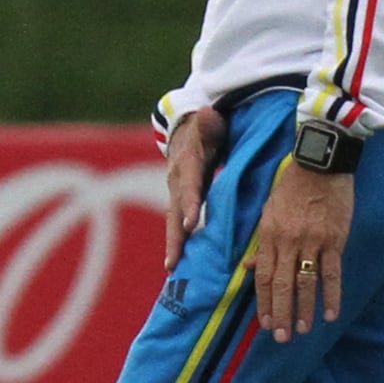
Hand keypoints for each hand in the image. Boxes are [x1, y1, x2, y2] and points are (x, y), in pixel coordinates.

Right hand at [163, 108, 228, 268]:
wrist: (187, 129)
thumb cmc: (207, 127)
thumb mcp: (210, 122)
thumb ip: (210, 121)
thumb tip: (207, 114)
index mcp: (188, 163)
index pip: (190, 185)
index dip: (189, 203)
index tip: (190, 223)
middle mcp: (177, 180)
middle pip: (175, 211)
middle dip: (175, 236)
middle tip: (174, 261)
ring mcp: (175, 192)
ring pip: (173, 221)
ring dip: (174, 244)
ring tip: (173, 268)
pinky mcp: (178, 200)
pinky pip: (177, 223)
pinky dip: (178, 242)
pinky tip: (179, 263)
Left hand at [252, 162, 351, 341]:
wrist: (321, 163)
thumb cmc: (292, 186)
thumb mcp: (269, 210)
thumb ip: (262, 242)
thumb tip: (250, 267)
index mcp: (270, 235)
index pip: (264, 276)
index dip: (264, 302)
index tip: (265, 323)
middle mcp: (289, 242)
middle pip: (283, 285)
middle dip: (281, 314)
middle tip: (281, 338)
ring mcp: (313, 242)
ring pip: (306, 283)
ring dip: (304, 310)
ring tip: (302, 330)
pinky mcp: (335, 239)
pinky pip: (332, 273)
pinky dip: (332, 295)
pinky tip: (332, 313)